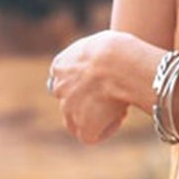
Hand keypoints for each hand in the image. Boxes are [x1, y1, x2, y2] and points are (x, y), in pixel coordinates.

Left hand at [47, 30, 156, 144]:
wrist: (120, 63)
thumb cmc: (119, 49)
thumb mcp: (102, 43)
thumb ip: (96, 53)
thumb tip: (106, 60)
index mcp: (60, 65)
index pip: (66, 80)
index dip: (86, 83)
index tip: (104, 80)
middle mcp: (59, 88)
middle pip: (70, 102)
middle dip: (87, 102)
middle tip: (111, 96)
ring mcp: (69, 109)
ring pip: (76, 122)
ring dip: (94, 117)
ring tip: (117, 106)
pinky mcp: (83, 126)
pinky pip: (90, 136)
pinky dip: (105, 129)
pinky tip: (119, 116)